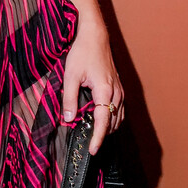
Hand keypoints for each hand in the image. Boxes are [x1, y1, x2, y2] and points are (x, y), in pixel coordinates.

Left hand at [61, 23, 123, 156]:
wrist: (95, 36)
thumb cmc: (82, 53)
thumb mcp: (70, 76)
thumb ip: (69, 99)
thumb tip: (68, 119)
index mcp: (105, 91)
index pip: (103, 122)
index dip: (98, 138)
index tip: (93, 151)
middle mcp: (116, 93)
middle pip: (112, 123)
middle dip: (101, 135)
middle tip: (87, 144)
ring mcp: (120, 90)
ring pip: (118, 118)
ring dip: (107, 128)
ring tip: (92, 135)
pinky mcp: (119, 88)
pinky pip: (119, 110)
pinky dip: (111, 119)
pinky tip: (100, 120)